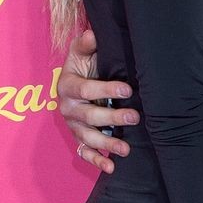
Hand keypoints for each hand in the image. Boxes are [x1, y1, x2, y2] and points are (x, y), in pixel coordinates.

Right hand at [57, 27, 139, 174]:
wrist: (74, 81)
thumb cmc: (82, 65)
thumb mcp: (81, 52)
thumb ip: (86, 44)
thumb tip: (92, 34)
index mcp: (68, 86)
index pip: (87, 90)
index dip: (106, 90)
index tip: (127, 90)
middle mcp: (68, 108)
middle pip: (90, 117)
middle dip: (112, 118)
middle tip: (134, 117)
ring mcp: (73, 125)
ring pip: (88, 138)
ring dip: (107, 145)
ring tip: (126, 149)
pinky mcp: (79, 138)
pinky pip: (85, 152)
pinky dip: (96, 161)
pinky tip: (111, 168)